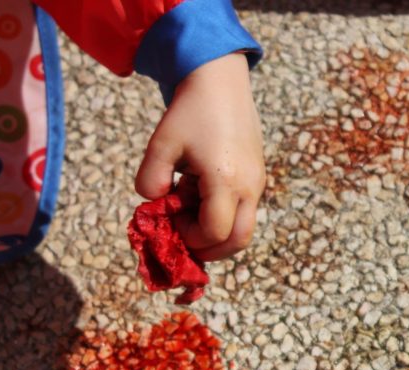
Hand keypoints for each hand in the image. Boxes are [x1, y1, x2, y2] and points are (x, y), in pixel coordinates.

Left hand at [135, 53, 264, 261]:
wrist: (220, 81)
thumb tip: (154, 204)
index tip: (172, 221)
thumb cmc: (190, 111)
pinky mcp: (257, 177)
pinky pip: (244, 210)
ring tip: (191, 213)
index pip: (214, 232)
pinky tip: (200, 195)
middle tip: (185, 241)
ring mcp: (257, 183)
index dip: (190, 238)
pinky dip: (224, 215)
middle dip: (210, 250)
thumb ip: (150, 180)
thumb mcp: (161, 144)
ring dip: (217, 233)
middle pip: (238, 242)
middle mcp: (249, 186)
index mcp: (225, 180)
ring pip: (244, 229)